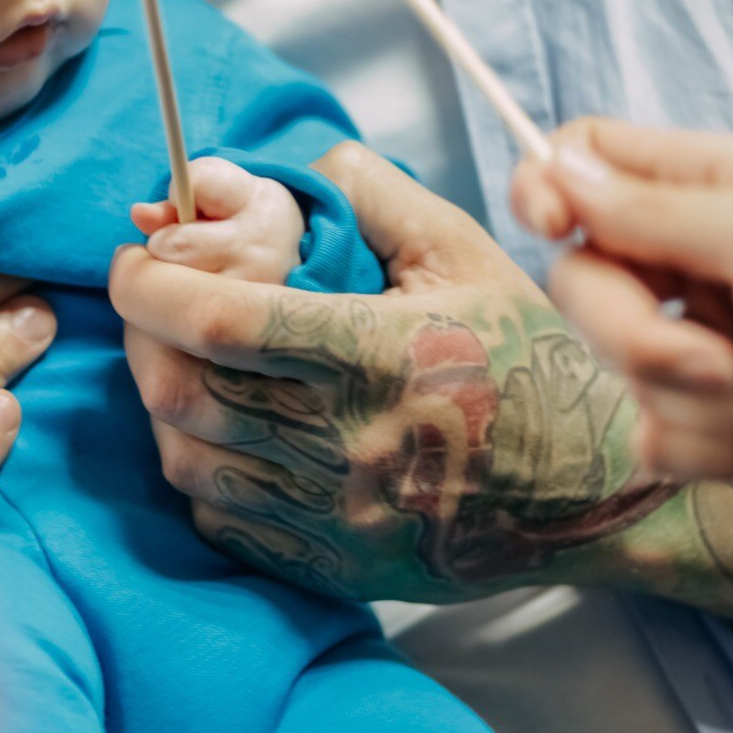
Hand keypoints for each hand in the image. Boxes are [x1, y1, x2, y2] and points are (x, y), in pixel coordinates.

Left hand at [111, 142, 674, 606]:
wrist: (601, 489)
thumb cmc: (529, 355)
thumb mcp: (463, 249)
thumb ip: (366, 193)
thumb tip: (269, 166)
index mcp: (377, 353)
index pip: (217, 321)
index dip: (147, 284)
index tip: (132, 256)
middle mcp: (349, 442)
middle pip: (181, 390)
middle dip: (141, 333)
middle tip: (149, 299)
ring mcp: (338, 516)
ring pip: (186, 456)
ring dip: (163, 399)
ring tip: (184, 359)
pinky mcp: (334, 566)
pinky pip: (219, 518)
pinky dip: (200, 467)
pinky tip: (227, 429)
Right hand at [510, 117, 732, 517]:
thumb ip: (652, 207)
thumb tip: (555, 168)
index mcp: (702, 187)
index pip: (581, 158)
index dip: (545, 186)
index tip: (553, 227)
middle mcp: (686, 259)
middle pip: (580, 285)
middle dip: (645, 342)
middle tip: (724, 364)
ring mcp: (696, 338)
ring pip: (624, 375)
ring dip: (722, 405)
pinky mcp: (711, 416)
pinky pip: (661, 439)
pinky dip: (732, 446)